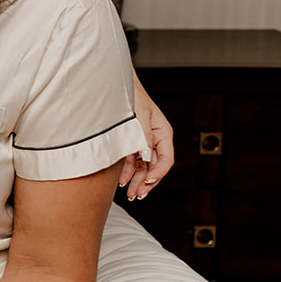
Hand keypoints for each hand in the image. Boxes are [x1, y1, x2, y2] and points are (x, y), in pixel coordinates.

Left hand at [119, 78, 174, 199]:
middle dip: (147, 182)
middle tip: (138, 195)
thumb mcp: (138, 116)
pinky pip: (132, 161)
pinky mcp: (130, 142)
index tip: (148, 180)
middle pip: (155, 167)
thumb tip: (146, 157)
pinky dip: (128, 172)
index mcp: (163, 133)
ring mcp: (143, 142)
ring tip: (131, 194)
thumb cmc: (130, 96)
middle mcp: (155, 140)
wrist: (114, 85)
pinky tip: (124, 181)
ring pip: (143, 167)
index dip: (158, 172)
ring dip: (137, 181)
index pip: (166, 159)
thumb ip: (143, 137)